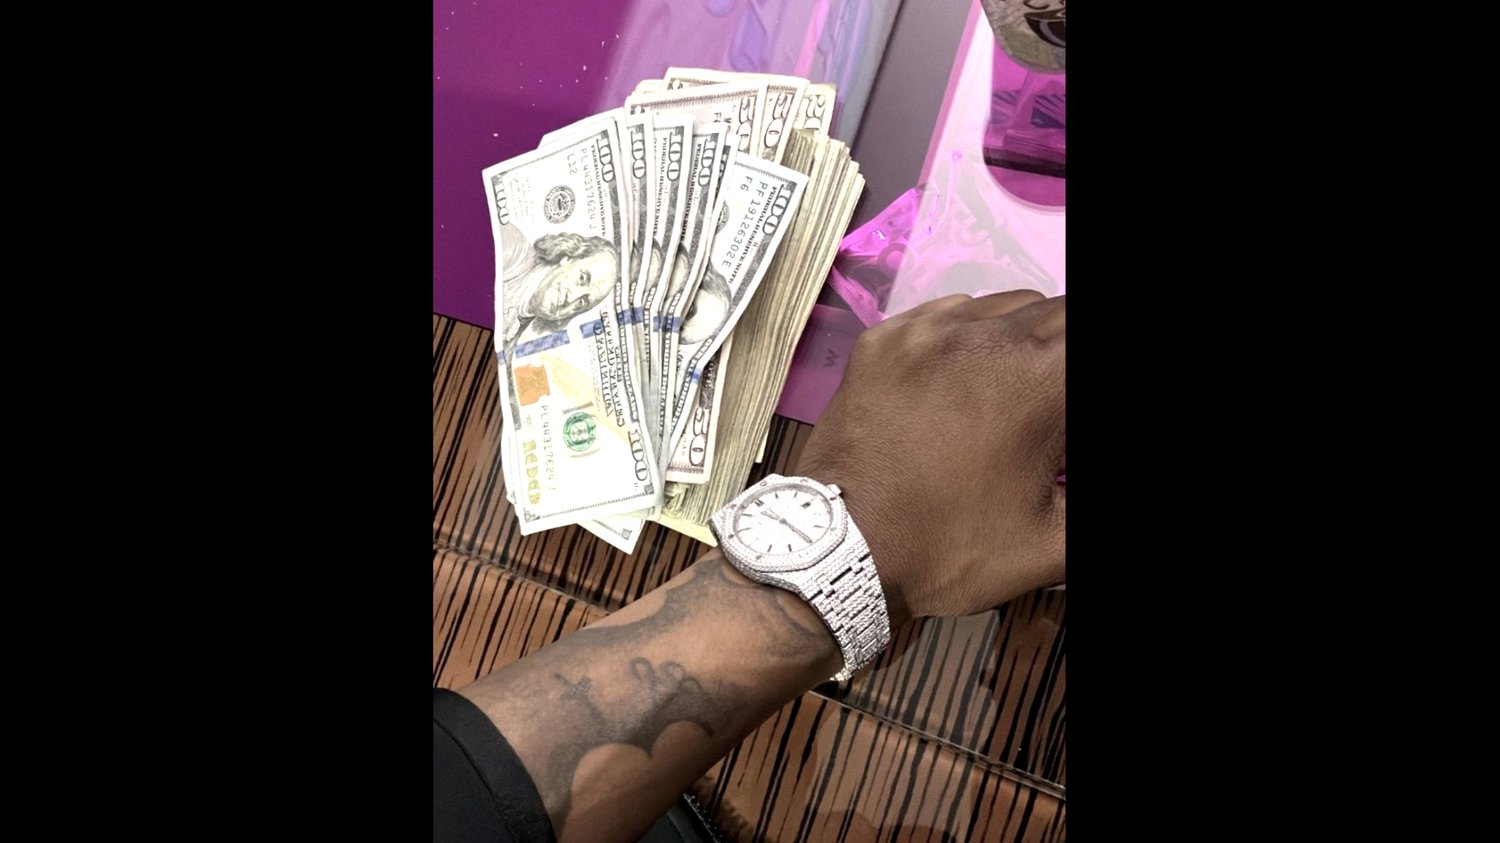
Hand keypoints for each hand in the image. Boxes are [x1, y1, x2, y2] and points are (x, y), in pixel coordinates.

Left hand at [795, 291, 1064, 624]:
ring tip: (1006, 390)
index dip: (1071, 384)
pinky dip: (964, 336)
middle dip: (1058, 355)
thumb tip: (1067, 475)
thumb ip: (1087, 511)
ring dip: (1017, 337)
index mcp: (1038, 379)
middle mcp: (985, 336)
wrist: (840, 551)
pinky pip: (943, 315)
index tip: (1060, 416)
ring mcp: (926, 330)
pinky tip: (957, 378)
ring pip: (1001, 305)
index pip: (1082, 335)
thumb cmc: (949, 548)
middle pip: (1053, 315)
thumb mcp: (1050, 544)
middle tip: (1044, 404)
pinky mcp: (883, 339)